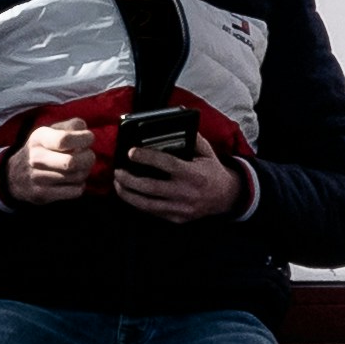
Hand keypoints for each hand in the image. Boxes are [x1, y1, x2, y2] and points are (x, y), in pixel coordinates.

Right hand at [0, 118, 105, 206]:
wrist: (13, 175)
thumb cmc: (42, 149)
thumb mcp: (51, 131)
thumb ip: (71, 126)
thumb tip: (85, 129)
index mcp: (38, 138)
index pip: (64, 139)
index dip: (84, 139)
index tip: (88, 138)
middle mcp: (35, 157)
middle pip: (74, 161)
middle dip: (88, 158)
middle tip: (86, 156)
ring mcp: (37, 177)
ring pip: (78, 177)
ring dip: (84, 172)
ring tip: (78, 168)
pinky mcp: (42, 194)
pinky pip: (76, 191)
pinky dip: (79, 186)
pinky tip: (71, 181)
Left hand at [107, 135, 258, 223]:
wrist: (227, 197)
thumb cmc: (211, 170)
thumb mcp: (206, 152)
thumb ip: (191, 139)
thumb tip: (172, 125)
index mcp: (194, 174)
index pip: (167, 164)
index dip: (147, 157)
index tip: (130, 152)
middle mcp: (187, 193)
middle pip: (151, 187)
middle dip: (129, 179)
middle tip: (117, 171)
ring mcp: (182, 208)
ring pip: (148, 204)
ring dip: (128, 194)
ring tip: (118, 183)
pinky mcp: (178, 218)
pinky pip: (153, 212)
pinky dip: (138, 203)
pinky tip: (129, 194)